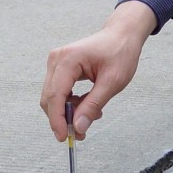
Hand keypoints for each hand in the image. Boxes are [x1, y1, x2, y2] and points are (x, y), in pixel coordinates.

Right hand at [41, 1, 156, 140]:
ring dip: (67, 112)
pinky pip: (59, 92)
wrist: (122, 34)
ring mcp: (56, 63)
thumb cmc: (120, 52)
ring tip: (91, 116)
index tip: (64, 137)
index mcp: (68, 59)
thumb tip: (78, 127)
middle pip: (50, 98)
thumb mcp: (112, 82)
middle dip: (61, 119)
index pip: (55, 96)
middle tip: (80, 134)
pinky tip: (86, 106)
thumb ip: (93, 105)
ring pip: (53, 97)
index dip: (57, 120)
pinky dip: (70, 104)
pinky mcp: (60, 68)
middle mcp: (57, 59)